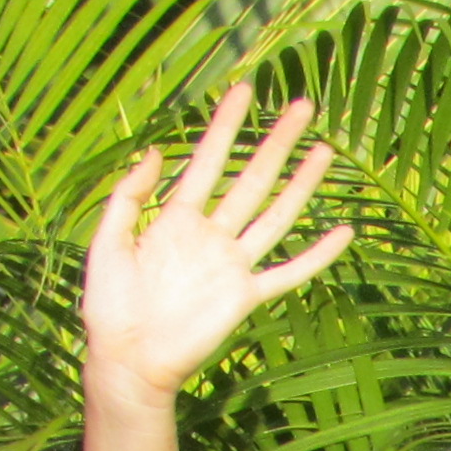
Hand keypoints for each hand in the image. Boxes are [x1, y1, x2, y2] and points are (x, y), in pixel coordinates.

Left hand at [82, 85, 354, 402]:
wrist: (128, 360)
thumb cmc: (110, 305)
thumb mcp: (107, 242)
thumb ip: (129, 197)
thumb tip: (156, 151)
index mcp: (176, 218)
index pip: (207, 159)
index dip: (224, 124)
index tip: (243, 89)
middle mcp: (211, 235)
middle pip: (252, 177)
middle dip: (276, 141)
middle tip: (301, 105)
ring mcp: (233, 265)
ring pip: (276, 215)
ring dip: (301, 184)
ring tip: (324, 151)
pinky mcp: (246, 297)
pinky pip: (289, 273)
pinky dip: (317, 255)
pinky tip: (343, 234)